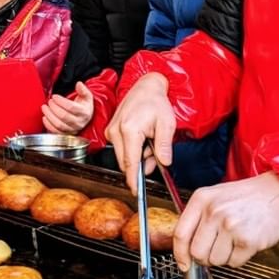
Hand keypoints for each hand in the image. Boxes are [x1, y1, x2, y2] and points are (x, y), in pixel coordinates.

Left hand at [42, 82, 94, 134]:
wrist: (85, 118)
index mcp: (84, 112)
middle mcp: (79, 123)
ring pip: (59, 124)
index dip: (61, 101)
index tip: (54, 96)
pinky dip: (48, 125)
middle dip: (54, 107)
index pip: (71, 107)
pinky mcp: (66, 135)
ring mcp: (72, 130)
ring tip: (45, 107)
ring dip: (49, 115)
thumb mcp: (87, 96)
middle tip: (49, 101)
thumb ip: (83, 90)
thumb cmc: (84, 106)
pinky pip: (55, 132)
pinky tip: (44, 117)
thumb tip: (79, 84)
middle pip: (64, 116)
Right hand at [105, 73, 174, 193]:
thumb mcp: (167, 124)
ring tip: (150, 140)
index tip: (136, 192)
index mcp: (129, 130)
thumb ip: (164, 146)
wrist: (146, 86)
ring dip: (137, 156)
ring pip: (123, 156)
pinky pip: (121, 148)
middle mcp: (116, 131)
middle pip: (125, 162)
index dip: (133, 180)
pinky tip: (142, 137)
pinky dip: (132, 149)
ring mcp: (111, 130)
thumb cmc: (156, 102)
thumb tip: (164, 163)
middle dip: (141, 165)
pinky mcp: (111, 131)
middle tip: (155, 153)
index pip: (130, 163)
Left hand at [173, 172, 278, 269]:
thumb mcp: (216, 197)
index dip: (179, 254)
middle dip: (205, 257)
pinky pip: (234, 263)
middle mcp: (214, 211)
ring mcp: (231, 226)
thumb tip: (185, 248)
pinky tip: (245, 242)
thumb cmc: (247, 196)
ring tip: (234, 240)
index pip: (181, 233)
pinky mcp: (247, 240)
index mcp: (202, 199)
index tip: (184, 263)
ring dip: (224, 257)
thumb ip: (199, 218)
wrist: (278, 192)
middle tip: (217, 248)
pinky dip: (239, 258)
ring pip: (215, 260)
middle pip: (196, 252)